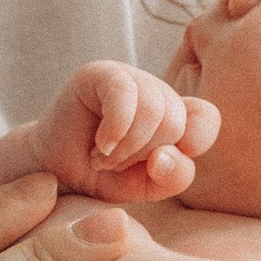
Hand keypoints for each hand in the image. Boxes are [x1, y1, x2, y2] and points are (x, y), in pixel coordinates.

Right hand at [31, 62, 217, 204]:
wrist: (55, 173)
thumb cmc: (103, 177)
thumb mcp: (147, 187)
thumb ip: (174, 176)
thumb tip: (166, 156)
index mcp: (175, 114)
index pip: (206, 117)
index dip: (190, 144)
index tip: (155, 167)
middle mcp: (156, 91)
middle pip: (176, 121)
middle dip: (143, 155)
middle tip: (115, 164)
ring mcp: (129, 78)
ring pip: (154, 110)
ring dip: (126, 148)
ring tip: (103, 157)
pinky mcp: (100, 73)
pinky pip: (124, 96)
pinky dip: (115, 131)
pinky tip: (99, 148)